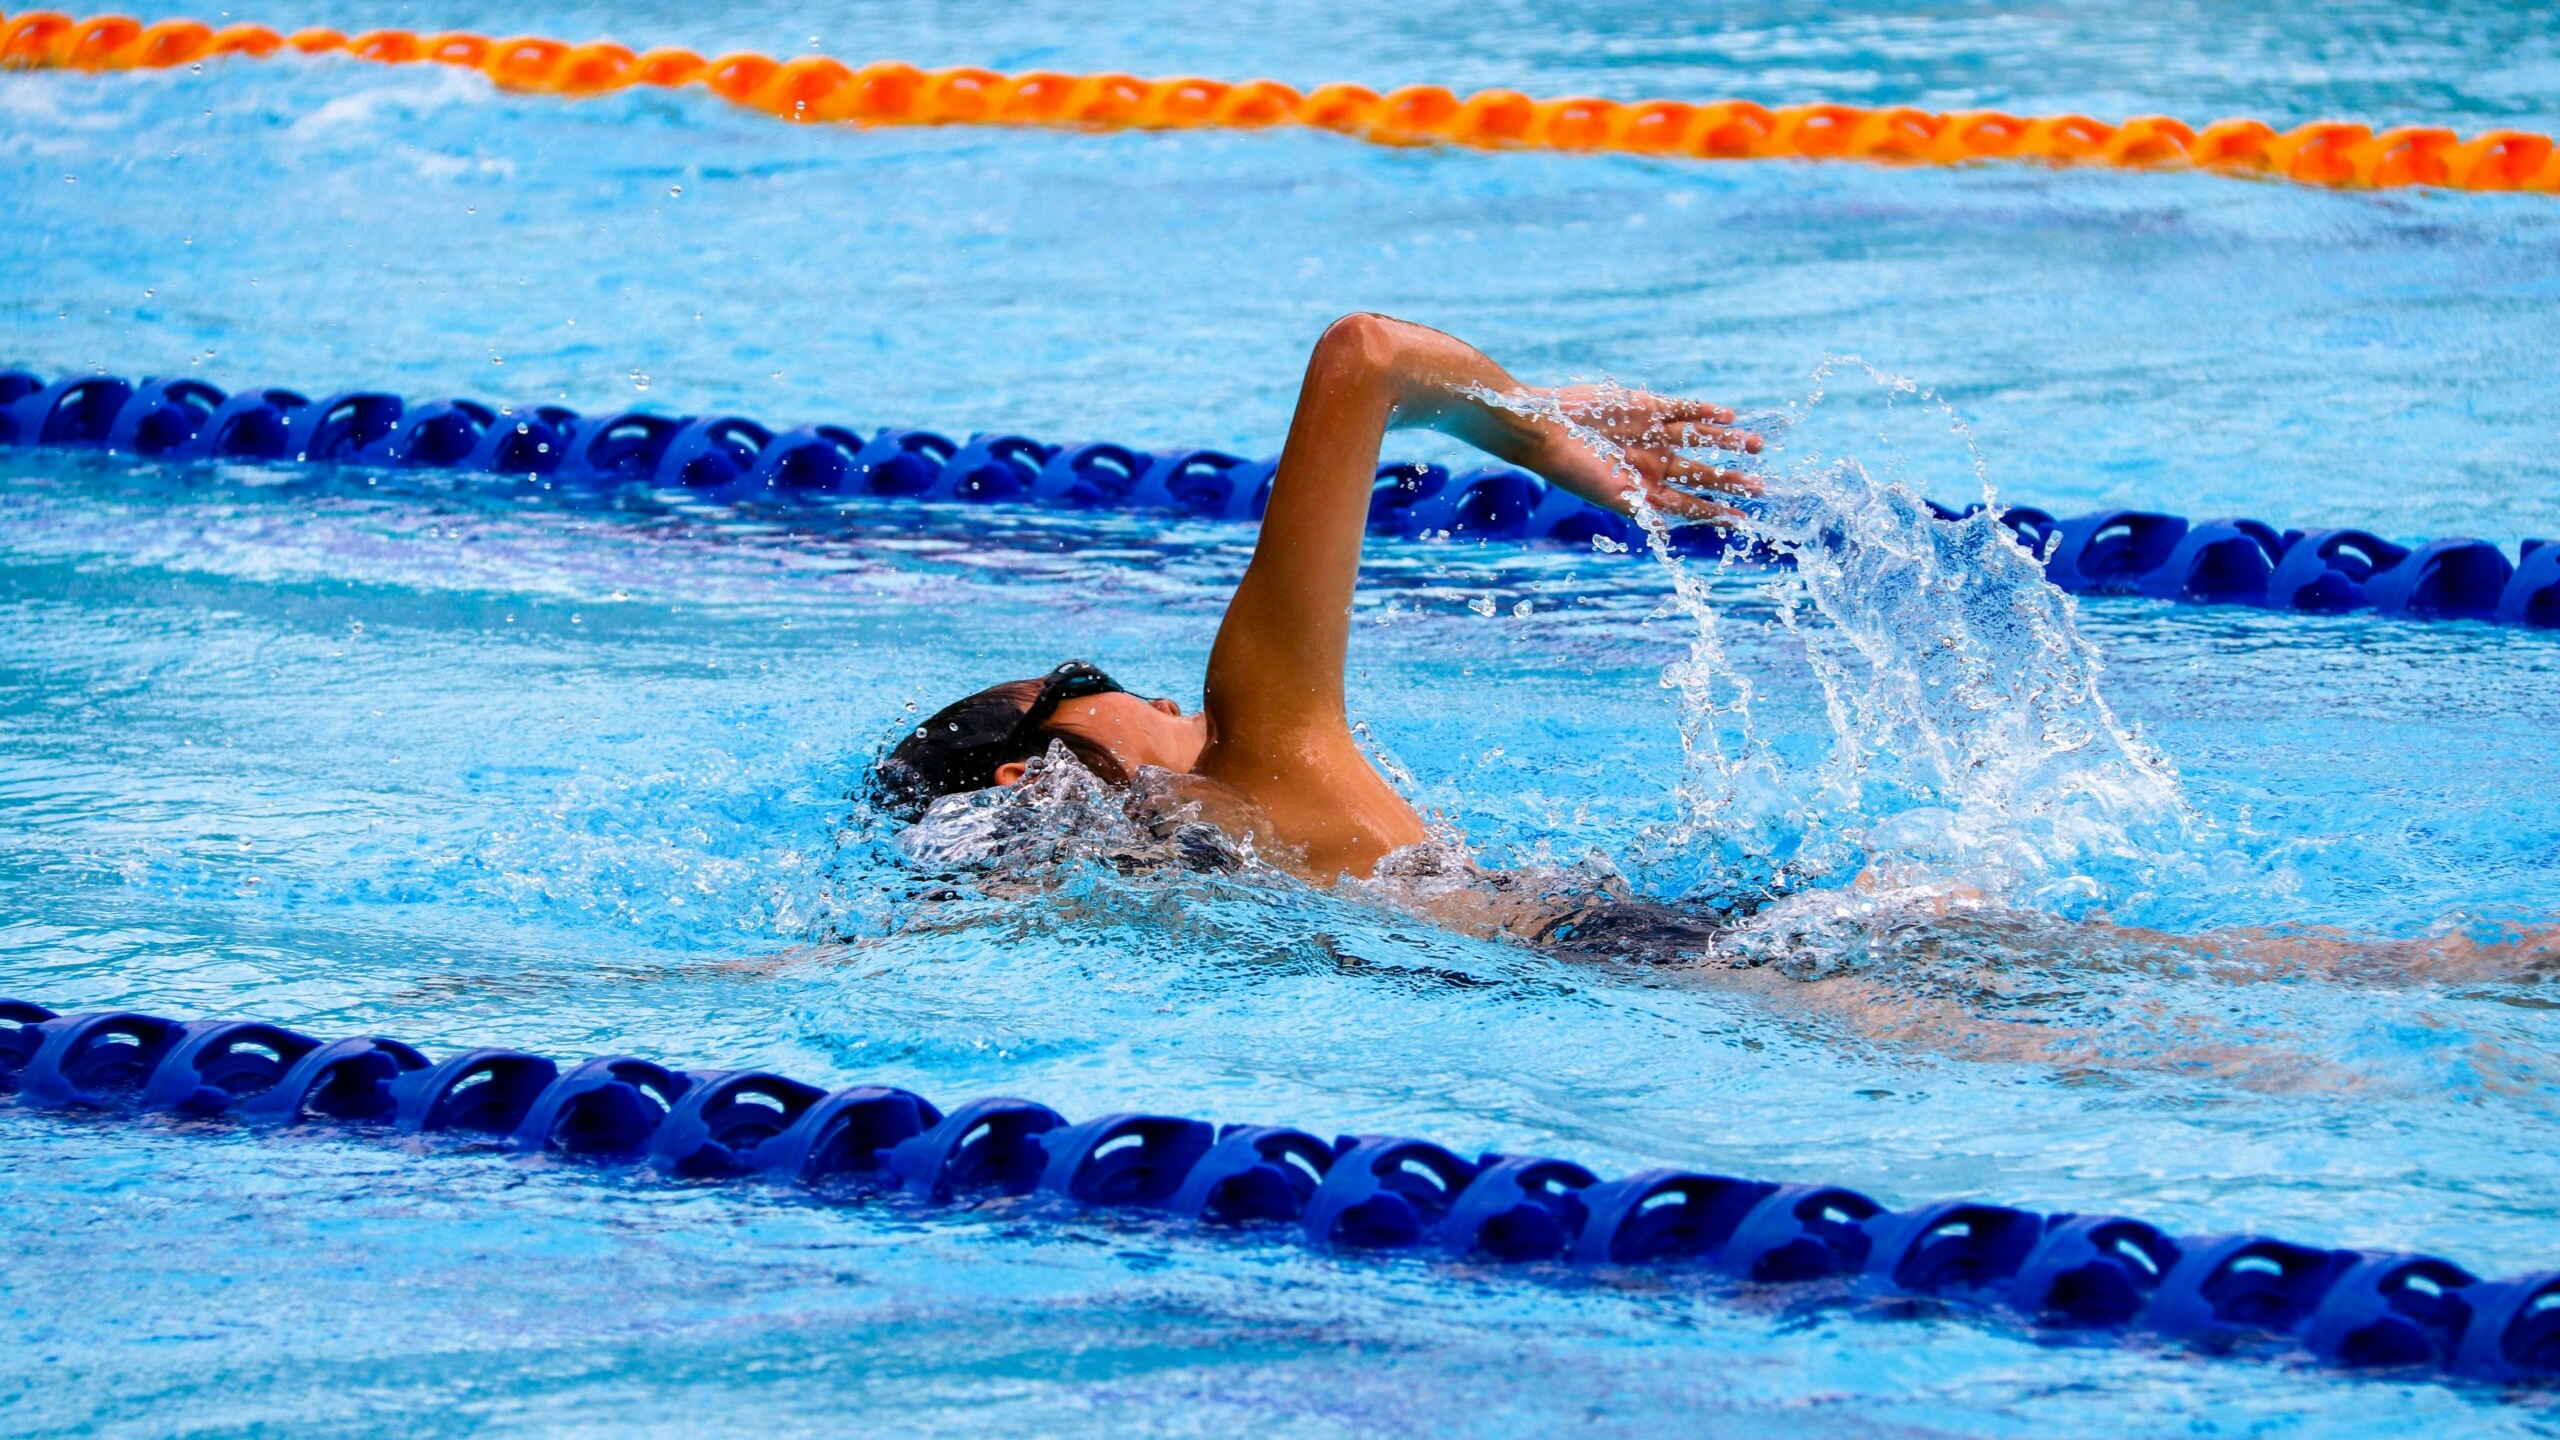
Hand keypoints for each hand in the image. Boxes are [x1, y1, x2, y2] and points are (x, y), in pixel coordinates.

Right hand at [1529, 385, 1761, 521]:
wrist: (1545, 427)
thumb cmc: (1571, 468)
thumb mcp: (1607, 494)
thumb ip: (1639, 508)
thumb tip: (1667, 529)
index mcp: (1643, 489)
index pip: (1688, 504)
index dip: (1715, 513)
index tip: (1742, 521)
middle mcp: (1652, 463)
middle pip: (1700, 473)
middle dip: (1730, 480)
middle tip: (1760, 486)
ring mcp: (1651, 434)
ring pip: (1699, 439)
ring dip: (1726, 442)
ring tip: (1756, 444)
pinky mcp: (1645, 406)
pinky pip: (1683, 410)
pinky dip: (1705, 412)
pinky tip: (1728, 416)